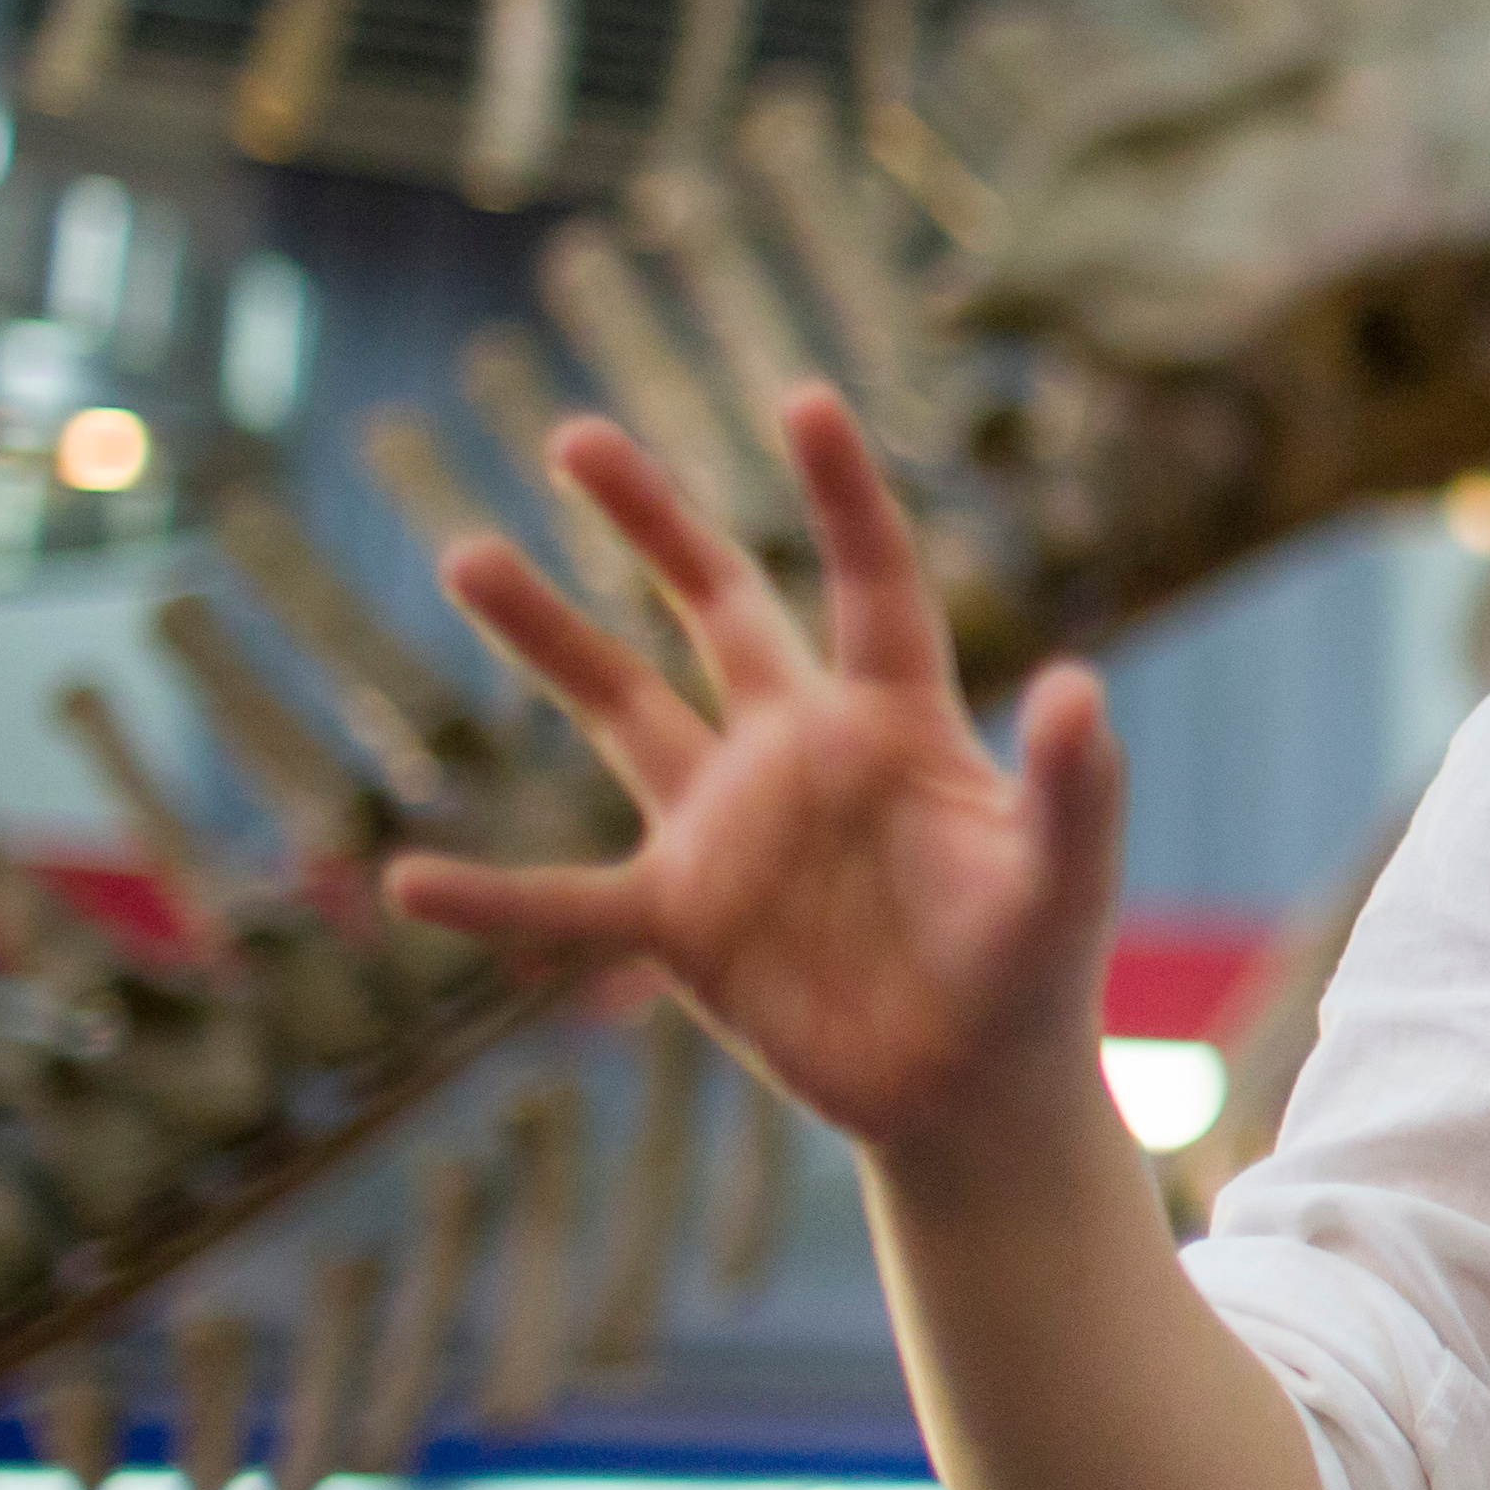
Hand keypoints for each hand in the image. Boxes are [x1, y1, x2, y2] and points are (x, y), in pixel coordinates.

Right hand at [384, 386, 1122, 1166]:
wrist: (973, 1090)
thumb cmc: (1033, 969)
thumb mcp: (1062, 874)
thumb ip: (1075, 785)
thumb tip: (1080, 686)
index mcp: (895, 723)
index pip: (871, 583)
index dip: (841, 496)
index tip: (802, 399)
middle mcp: (798, 752)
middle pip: (717, 608)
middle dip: (653, 521)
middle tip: (576, 434)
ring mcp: (728, 833)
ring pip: (619, 711)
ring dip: (548, 636)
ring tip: (467, 551)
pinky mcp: (682, 924)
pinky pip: (566, 905)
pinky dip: (493, 898)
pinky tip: (408, 880)